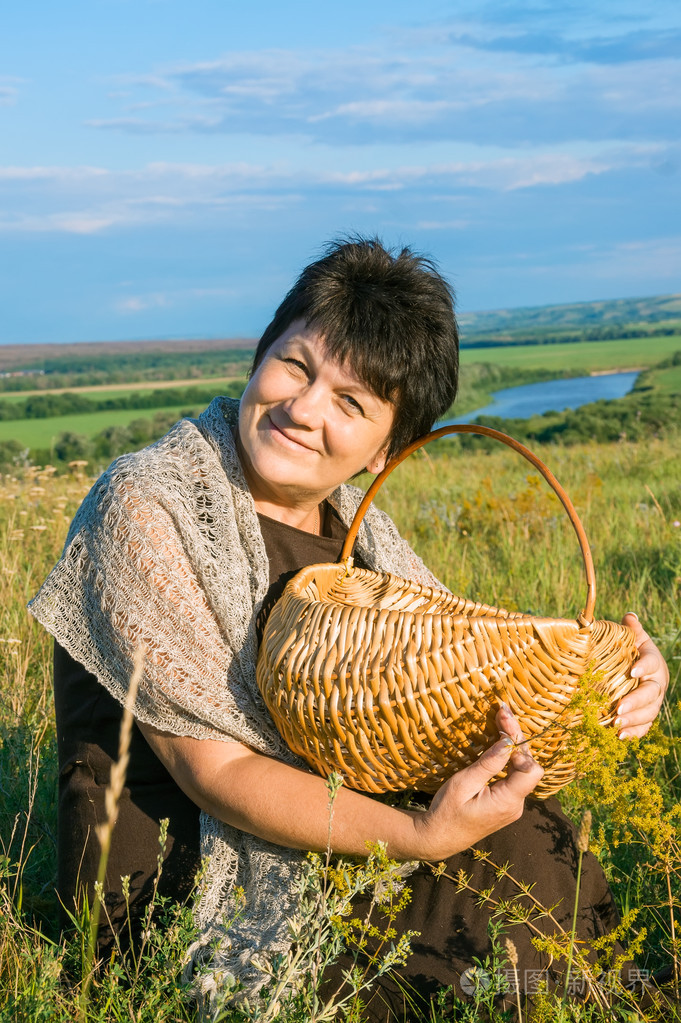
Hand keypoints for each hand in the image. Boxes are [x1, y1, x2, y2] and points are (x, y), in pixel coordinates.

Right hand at [412, 704, 543, 860]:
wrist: (439, 838)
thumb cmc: (447, 812)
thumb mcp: (464, 784)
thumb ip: (489, 764)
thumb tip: (508, 741)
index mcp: (508, 801)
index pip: (531, 769)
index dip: (520, 745)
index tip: (502, 725)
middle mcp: (516, 805)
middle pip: (528, 766)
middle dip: (516, 738)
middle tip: (501, 712)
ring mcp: (512, 806)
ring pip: (522, 769)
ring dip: (512, 746)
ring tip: (501, 721)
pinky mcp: (506, 804)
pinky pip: (514, 776)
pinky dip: (508, 758)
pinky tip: (499, 742)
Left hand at [615, 612, 668, 738]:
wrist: (633, 670)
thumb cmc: (629, 651)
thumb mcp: (631, 639)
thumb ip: (630, 630)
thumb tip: (629, 617)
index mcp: (653, 662)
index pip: (652, 663)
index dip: (645, 666)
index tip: (633, 671)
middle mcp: (657, 683)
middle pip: (651, 693)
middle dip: (636, 702)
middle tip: (619, 708)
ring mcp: (653, 702)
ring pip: (648, 713)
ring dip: (633, 720)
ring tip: (616, 725)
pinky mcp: (646, 716)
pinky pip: (643, 727)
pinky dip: (633, 733)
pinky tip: (619, 738)